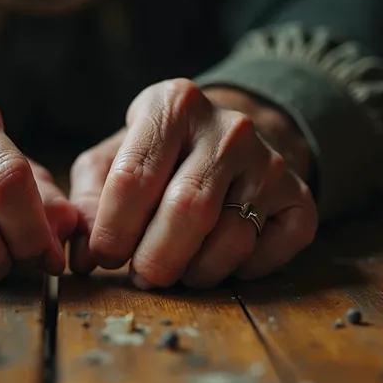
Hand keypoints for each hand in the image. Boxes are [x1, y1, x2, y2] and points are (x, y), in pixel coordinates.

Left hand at [69, 79, 317, 288]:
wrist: (230, 138)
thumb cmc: (158, 154)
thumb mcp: (113, 159)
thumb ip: (88, 201)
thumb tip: (82, 257)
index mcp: (172, 105)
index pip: (133, 177)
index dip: (112, 230)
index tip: (103, 257)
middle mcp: (227, 128)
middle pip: (187, 210)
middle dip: (155, 259)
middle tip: (141, 277)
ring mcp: (270, 161)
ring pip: (230, 239)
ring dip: (194, 271)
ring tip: (176, 270)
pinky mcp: (300, 196)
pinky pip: (269, 253)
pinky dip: (239, 272)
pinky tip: (217, 258)